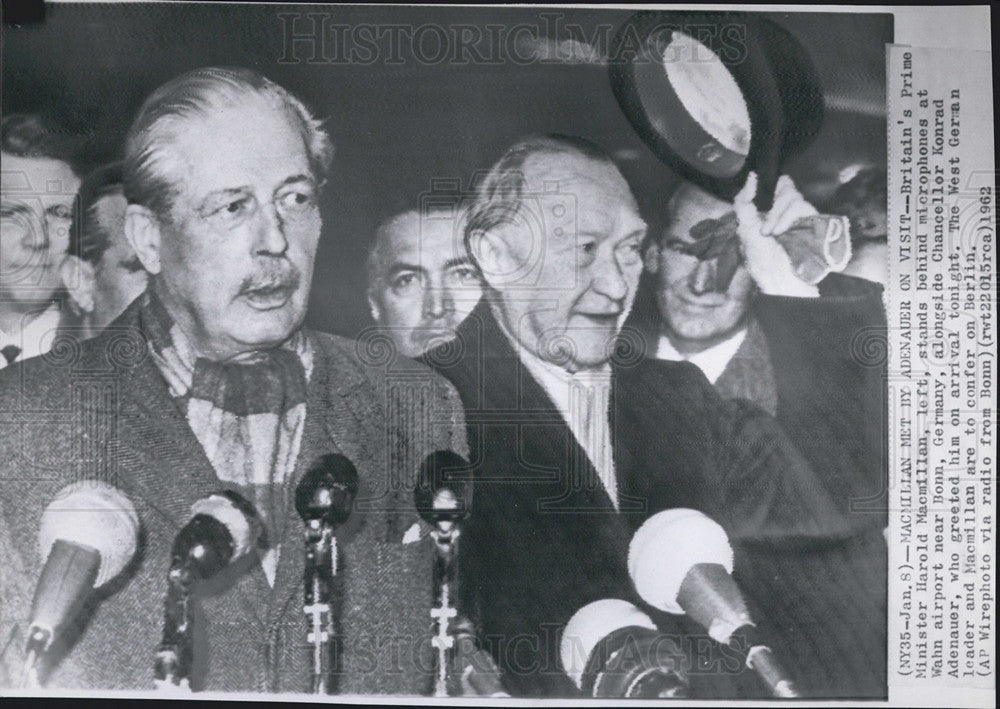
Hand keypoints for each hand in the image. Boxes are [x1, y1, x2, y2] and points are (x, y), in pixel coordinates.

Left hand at [733, 173, 819, 296]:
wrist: (782, 280)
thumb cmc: (762, 261)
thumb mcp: (745, 229)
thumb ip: (743, 203)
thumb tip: (752, 176)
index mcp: (768, 213)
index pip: (772, 186)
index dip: (761, 183)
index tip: (754, 177)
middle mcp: (786, 212)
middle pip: (785, 186)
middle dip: (774, 208)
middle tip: (765, 231)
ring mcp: (801, 216)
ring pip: (792, 195)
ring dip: (778, 216)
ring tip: (774, 235)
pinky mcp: (813, 220)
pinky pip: (801, 205)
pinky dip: (788, 217)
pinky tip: (783, 232)